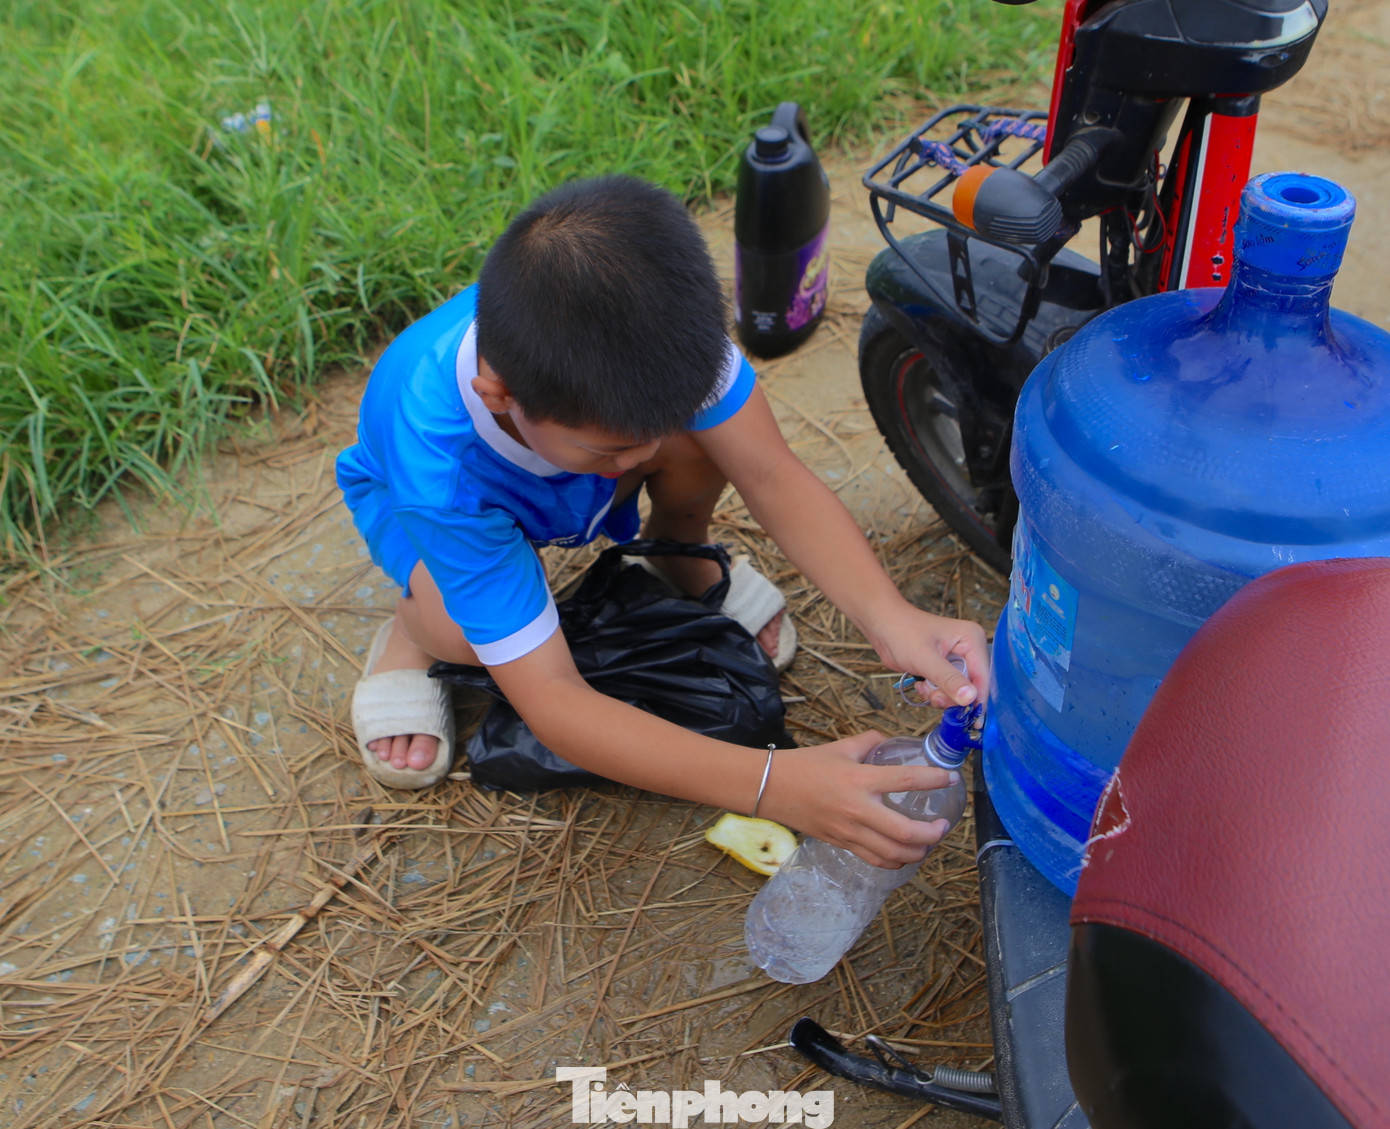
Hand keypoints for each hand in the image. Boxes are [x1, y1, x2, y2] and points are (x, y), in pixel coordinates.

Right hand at [758, 732, 962, 868]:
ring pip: (892, 853)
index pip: (905, 780)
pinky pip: (875, 859)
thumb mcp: (841, 747)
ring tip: (929, 843)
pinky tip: (904, 853)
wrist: (771, 788)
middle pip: (904, 832)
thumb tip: (892, 742)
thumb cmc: (805, 765)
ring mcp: (849, 831)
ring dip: (917, 852)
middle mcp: (857, 810)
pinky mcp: (842, 843)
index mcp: (859, 780)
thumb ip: (871, 742)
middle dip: (931, 834)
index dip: (932, 779)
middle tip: (943, 825)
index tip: (949, 778)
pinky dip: (895, 860)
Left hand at [871, 609, 990, 708]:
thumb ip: (948, 680)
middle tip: (934, 696)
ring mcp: (956, 660)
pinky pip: (947, 690)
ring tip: (924, 687)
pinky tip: (922, 684)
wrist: (881, 626)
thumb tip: (970, 699)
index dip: (976, 699)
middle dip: (951, 697)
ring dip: (940, 696)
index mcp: (972, 639)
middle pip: (972, 687)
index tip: (970, 719)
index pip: (983, 676)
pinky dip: (934, 693)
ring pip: (958, 692)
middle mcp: (968, 650)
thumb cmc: (901, 632)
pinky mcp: (945, 669)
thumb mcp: (926, 659)